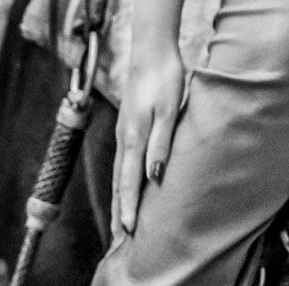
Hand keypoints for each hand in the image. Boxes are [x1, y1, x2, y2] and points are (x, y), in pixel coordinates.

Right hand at [111, 43, 185, 235]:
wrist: (152, 51)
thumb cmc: (164, 79)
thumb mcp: (169, 110)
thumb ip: (161, 143)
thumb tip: (154, 176)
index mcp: (134, 138)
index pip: (130, 181)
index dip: (129, 207)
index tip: (129, 231)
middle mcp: (124, 138)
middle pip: (120, 182)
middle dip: (119, 209)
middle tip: (119, 237)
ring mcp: (124, 131)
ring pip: (120, 172)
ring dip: (120, 197)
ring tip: (120, 218)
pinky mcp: (128, 124)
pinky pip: (123, 160)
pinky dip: (123, 179)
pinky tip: (127, 182)